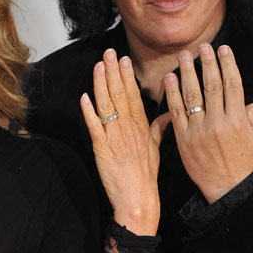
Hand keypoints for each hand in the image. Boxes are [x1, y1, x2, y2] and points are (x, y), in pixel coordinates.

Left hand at [80, 49, 165, 235]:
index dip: (126, 76)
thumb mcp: (157, 148)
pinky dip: (89, 112)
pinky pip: (95, 127)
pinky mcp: (102, 149)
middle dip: (113, 72)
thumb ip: (160, 128)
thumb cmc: (147, 176)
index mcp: (142, 126)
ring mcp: (115, 137)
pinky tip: (85, 97)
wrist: (139, 199)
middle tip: (108, 53)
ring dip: (101, 84)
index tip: (123, 59)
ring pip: (107, 106)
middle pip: (120, 95)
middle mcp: (129, 128)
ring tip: (98, 66)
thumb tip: (168, 115)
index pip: (133, 95)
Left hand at [160, 44, 252, 202]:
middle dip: (206, 63)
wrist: (229, 188)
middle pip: (211, 85)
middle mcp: (217, 123)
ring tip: (183, 56)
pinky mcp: (183, 139)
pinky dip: (172, 94)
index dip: (228, 64)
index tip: (224, 49)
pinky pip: (176, 112)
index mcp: (238, 120)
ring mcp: (198, 131)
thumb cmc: (247, 161)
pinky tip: (170, 79)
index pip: (232, 85)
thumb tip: (244, 99)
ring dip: (187, 73)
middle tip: (202, 46)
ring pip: (191, 96)